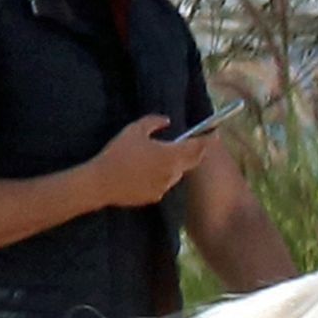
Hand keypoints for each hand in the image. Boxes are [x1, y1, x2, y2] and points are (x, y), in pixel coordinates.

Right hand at [88, 115, 202, 209]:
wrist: (103, 182)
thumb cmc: (119, 153)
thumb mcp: (134, 130)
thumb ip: (153, 122)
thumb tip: (167, 121)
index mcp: (172, 155)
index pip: (198, 147)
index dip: (208, 139)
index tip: (214, 134)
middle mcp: (174, 172)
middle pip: (192, 161)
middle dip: (195, 152)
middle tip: (192, 144)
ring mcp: (166, 186)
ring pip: (177, 173)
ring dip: (175, 164)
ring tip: (158, 157)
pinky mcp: (157, 196)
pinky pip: (165, 184)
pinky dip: (162, 176)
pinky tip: (146, 172)